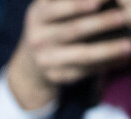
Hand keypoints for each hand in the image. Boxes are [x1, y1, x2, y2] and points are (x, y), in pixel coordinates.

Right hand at [7, 0, 130, 108]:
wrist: (33, 58)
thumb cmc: (54, 20)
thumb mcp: (51, 5)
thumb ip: (67, 1)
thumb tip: (103, 1)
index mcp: (37, 13)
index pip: (57, 7)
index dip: (78, 4)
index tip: (101, 1)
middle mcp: (37, 39)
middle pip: (73, 30)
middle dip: (101, 23)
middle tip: (124, 16)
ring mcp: (44, 60)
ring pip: (82, 55)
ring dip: (108, 49)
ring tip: (129, 45)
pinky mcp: (54, 76)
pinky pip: (83, 71)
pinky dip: (105, 64)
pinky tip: (122, 60)